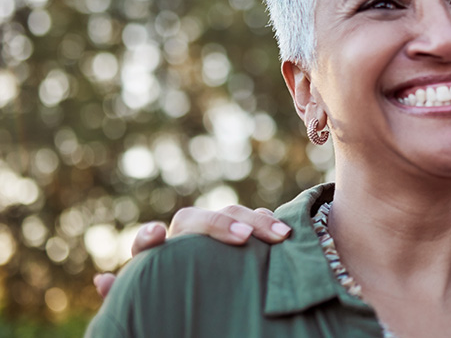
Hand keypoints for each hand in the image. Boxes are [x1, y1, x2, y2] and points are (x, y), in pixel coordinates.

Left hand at [93, 205, 289, 298]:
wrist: (202, 298)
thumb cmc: (175, 301)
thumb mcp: (153, 302)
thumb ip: (130, 292)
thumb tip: (100, 280)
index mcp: (158, 256)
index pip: (148, 242)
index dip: (149, 237)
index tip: (157, 235)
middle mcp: (186, 238)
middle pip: (198, 219)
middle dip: (221, 225)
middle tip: (244, 239)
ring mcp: (216, 232)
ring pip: (232, 213)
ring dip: (256, 221)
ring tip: (279, 237)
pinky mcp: (242, 233)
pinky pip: (256, 218)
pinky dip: (270, 221)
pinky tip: (285, 233)